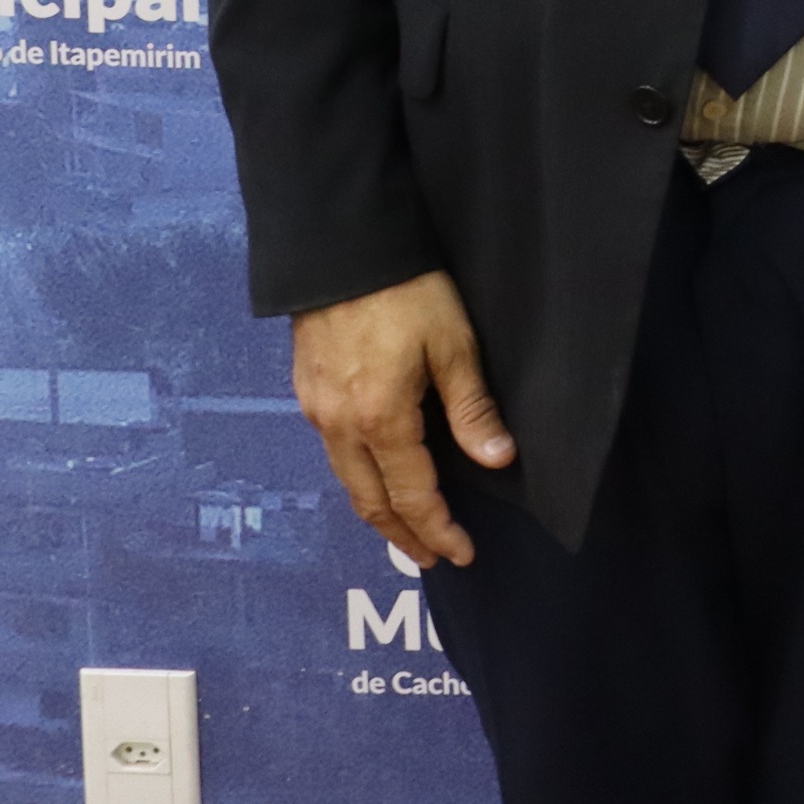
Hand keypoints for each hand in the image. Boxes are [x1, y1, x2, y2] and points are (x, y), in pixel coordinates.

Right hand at [292, 269, 515, 566]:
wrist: (340, 245)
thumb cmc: (406, 290)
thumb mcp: (453, 344)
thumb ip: (472, 409)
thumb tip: (497, 460)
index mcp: (380, 420)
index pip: (412, 496)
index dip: (438, 530)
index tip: (461, 553)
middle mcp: (339, 426)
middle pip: (370, 501)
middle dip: (403, 535)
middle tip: (430, 558)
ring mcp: (316, 409)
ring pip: (347, 480)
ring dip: (378, 511)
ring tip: (406, 528)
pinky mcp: (306, 390)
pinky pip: (333, 453)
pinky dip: (359, 478)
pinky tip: (377, 474)